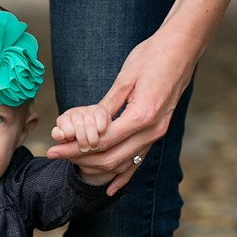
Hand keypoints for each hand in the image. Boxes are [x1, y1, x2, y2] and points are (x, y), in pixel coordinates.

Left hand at [47, 21, 199, 193]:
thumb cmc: (152, 56)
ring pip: (125, 163)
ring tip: (72, 162)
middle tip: (55, 155)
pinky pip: (140, 159)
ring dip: (97, 166)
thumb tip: (88, 126)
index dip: (75, 148)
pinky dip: (124, 175)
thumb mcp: (125, 78)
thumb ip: (108, 106)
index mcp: (142, 115)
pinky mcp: (159, 131)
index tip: (53, 148)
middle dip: (80, 159)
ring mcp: (158, 133)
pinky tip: (110, 188)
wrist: (182, 47)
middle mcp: (153, 130)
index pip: (102, 141)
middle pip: (111, 157)